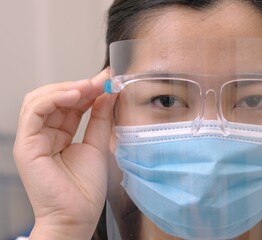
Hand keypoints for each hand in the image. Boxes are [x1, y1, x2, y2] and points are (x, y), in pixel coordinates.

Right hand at [13, 69, 113, 238]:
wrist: (76, 217)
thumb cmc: (85, 189)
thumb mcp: (98, 144)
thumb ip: (101, 118)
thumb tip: (107, 93)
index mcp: (59, 135)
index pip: (70, 104)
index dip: (88, 89)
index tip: (107, 79)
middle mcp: (43, 134)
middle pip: (55, 98)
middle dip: (79, 86)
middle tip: (100, 80)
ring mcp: (32, 139)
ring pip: (40, 99)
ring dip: (66, 88)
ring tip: (89, 86)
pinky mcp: (26, 145)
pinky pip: (34, 112)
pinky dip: (53, 98)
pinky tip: (75, 94)